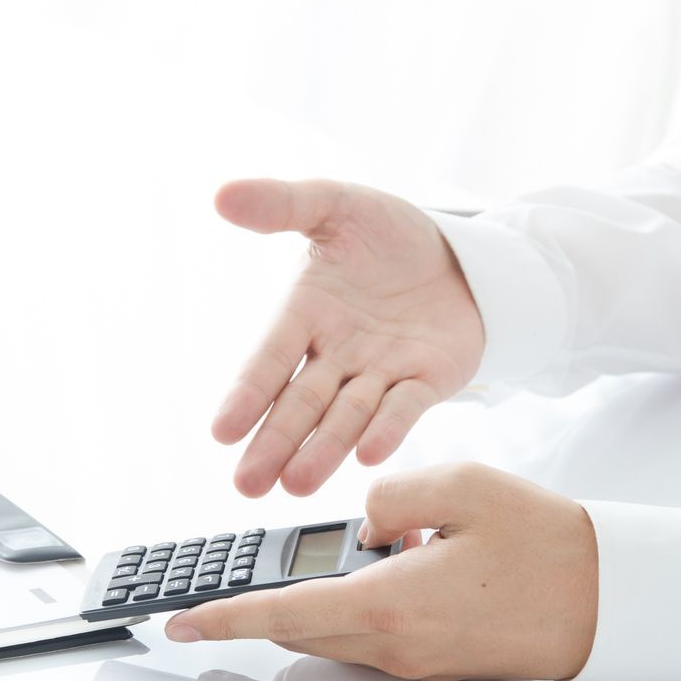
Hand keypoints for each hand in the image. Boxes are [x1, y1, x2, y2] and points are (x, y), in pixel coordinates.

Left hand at [164, 464, 598, 680]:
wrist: (610, 601)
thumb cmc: (546, 546)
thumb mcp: (463, 487)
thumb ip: (391, 494)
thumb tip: (364, 522)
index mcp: (389, 604)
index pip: (283, 614)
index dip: (225, 619)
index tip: (181, 623)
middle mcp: (395, 646)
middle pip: (301, 628)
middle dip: (264, 604)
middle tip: (234, 580)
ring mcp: (417, 663)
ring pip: (336, 634)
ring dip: (318, 600)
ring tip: (333, 555)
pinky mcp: (437, 665)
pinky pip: (373, 638)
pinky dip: (357, 607)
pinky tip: (390, 565)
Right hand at [211, 178, 485, 497]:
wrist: (459, 249)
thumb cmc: (387, 232)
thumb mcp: (334, 204)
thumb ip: (281, 204)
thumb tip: (221, 195)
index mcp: (305, 314)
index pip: (268, 361)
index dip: (247, 395)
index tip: (221, 432)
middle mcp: (337, 353)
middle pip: (300, 405)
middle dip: (274, 444)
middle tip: (247, 484)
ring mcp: (381, 371)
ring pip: (347, 417)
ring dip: (323, 450)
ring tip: (297, 485)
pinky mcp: (427, 379)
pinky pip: (405, 407)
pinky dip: (388, 430)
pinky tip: (369, 455)